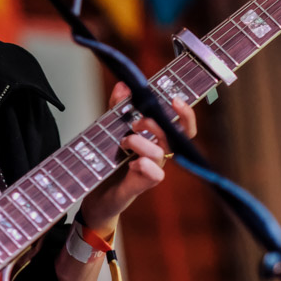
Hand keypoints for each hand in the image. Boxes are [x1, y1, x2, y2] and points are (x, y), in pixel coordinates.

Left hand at [78, 82, 197, 235]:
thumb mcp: (111, 129)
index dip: (185, 114)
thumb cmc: (108, 161)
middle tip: (136, 122)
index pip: (181, 127)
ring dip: (142, 142)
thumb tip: (123, 86)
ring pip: (161, 153)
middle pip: (176, 138)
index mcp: (156, 140)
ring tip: (124, 141)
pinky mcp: (141, 185)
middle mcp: (159, 155)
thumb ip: (118, 108)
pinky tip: (130, 163)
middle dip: (157, 124)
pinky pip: (155, 175)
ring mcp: (152, 170)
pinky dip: (144, 165)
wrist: (95, 194)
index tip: (175, 99)